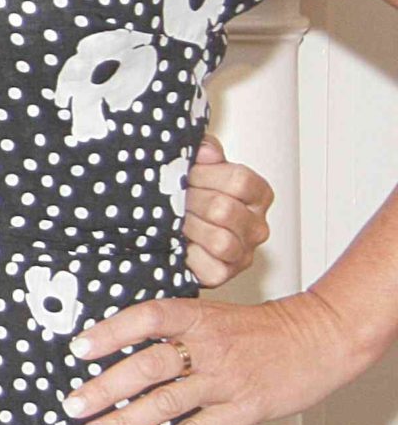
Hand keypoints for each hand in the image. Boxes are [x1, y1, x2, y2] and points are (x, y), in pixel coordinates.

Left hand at [64, 288, 378, 424]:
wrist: (318, 338)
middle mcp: (208, 347)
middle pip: (149, 366)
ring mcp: (225, 381)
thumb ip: (173, 327)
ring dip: (125, 422)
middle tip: (72, 406)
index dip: (111, 331)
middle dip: (105, 387)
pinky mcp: (244, 410)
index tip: (78, 349)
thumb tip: (117, 343)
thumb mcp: (212, 314)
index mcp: (197, 317)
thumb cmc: (258, 328)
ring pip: (167, 403)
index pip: (147, 318)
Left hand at [180, 136, 271, 287]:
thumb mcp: (197, 166)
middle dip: (191, 202)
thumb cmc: (189, 197)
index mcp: (256, 194)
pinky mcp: (224, 274)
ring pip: (221, 241)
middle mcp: (256, 226)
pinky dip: (188, 256)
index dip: (206, 175)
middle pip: (224, 209)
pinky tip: (177, 244)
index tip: (188, 175)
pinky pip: (210, 268)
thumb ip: (204, 152)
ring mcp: (243, 252)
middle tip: (174, 200)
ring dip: (189, 228)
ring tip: (175, 222)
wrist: (167, 231)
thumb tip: (205, 150)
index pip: (240, 180)